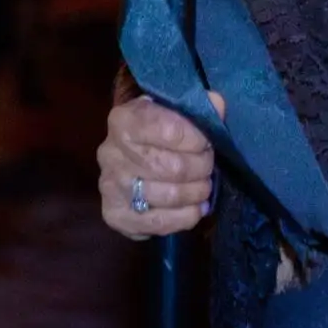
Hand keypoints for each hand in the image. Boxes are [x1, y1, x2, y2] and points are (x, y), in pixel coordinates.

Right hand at [97, 92, 223, 239]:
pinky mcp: (115, 215)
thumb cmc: (154, 129)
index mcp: (124, 120)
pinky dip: (186, 217)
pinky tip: (195, 208)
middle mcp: (110, 153)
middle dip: (201, 168)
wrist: (124, 156)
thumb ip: (196, 106)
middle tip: (208, 166)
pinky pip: (160, 223)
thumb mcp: (170, 110)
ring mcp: (110, 187)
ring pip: (170, 196)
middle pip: (173, 168)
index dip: (197, 139)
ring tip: (203, 187)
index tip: (206, 142)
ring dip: (197, 193)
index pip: (171, 130)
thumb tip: (217, 104)